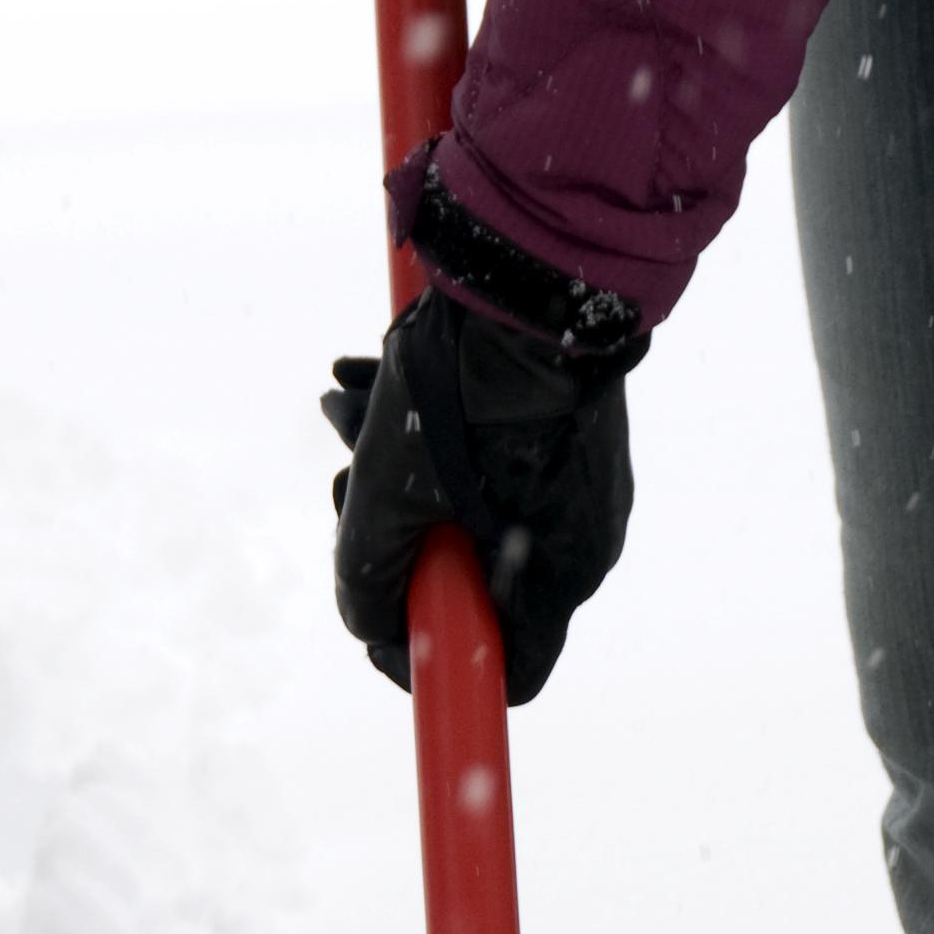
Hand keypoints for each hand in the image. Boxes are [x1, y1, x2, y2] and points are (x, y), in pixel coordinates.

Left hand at [322, 288, 635, 707]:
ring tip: (348, 411)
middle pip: (476, 582)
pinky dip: (431, 435)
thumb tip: (367, 623)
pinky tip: (369, 382)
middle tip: (349, 485)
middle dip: (399, 541)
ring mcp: (583, 481)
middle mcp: (584, 537)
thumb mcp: (389, 494)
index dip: (435, 658)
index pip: (510, 670)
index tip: (381, 621)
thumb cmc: (467, 386)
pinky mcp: (571, 430)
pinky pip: (492, 458)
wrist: (535, 263)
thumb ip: (367, 578)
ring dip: (399, 475)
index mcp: (560, 574)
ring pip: (473, 510)